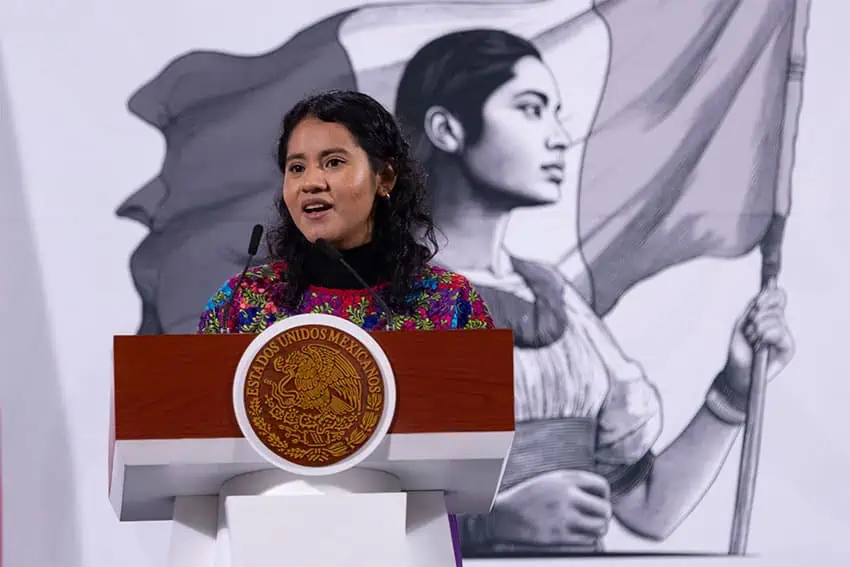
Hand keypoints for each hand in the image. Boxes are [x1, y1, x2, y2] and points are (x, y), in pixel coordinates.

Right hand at [493, 470, 611, 545]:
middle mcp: (566, 496)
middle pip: (605, 509)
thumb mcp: (549, 480)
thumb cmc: (528, 497)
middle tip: (598, 518)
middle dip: (604, 515)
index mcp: (565, 479)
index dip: (605, 495)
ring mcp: (563, 517)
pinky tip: (580, 536)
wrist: (502, 515)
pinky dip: (588, 540)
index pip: (601, 485)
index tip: (600, 500)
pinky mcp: (558, 536)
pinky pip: (587, 541)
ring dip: (599, 529)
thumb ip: (573, 482)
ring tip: (592, 528)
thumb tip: (600, 495)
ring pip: (600, 527)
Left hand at [723, 287, 794, 391]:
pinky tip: (761, 345)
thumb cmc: (738, 351)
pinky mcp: (788, 348)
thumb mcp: (741, 324)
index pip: (779, 296)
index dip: (770, 296)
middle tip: (750, 328)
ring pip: (778, 319)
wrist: (737, 373)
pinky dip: (767, 336)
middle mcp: (779, 324)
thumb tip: (764, 293)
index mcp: (769, 316)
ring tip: (753, 341)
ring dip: (759, 329)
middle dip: (758, 316)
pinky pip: (780, 333)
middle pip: (777, 307)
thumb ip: (753, 308)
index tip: (757, 303)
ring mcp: (784, 336)